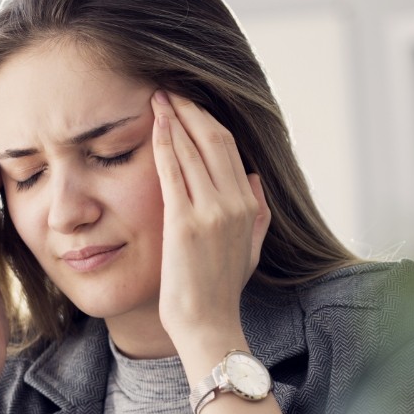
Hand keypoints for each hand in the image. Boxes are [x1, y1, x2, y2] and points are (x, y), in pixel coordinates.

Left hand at [151, 91, 270, 347]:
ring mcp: (210, 212)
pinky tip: (155, 125)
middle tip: (169, 89)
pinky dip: (165, 144)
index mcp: (249, 205)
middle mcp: (234, 202)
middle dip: (190, 109)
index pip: (229, 149)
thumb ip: (258, 212)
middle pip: (214, 139)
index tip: (189, 104)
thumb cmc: (222, 292)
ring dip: (174, 118)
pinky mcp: (184, 224)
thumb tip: (256, 177)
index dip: (207, 121)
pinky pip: (174, 172)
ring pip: (194, 149)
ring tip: (157, 98)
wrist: (207, 324)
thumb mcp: (250, 250)